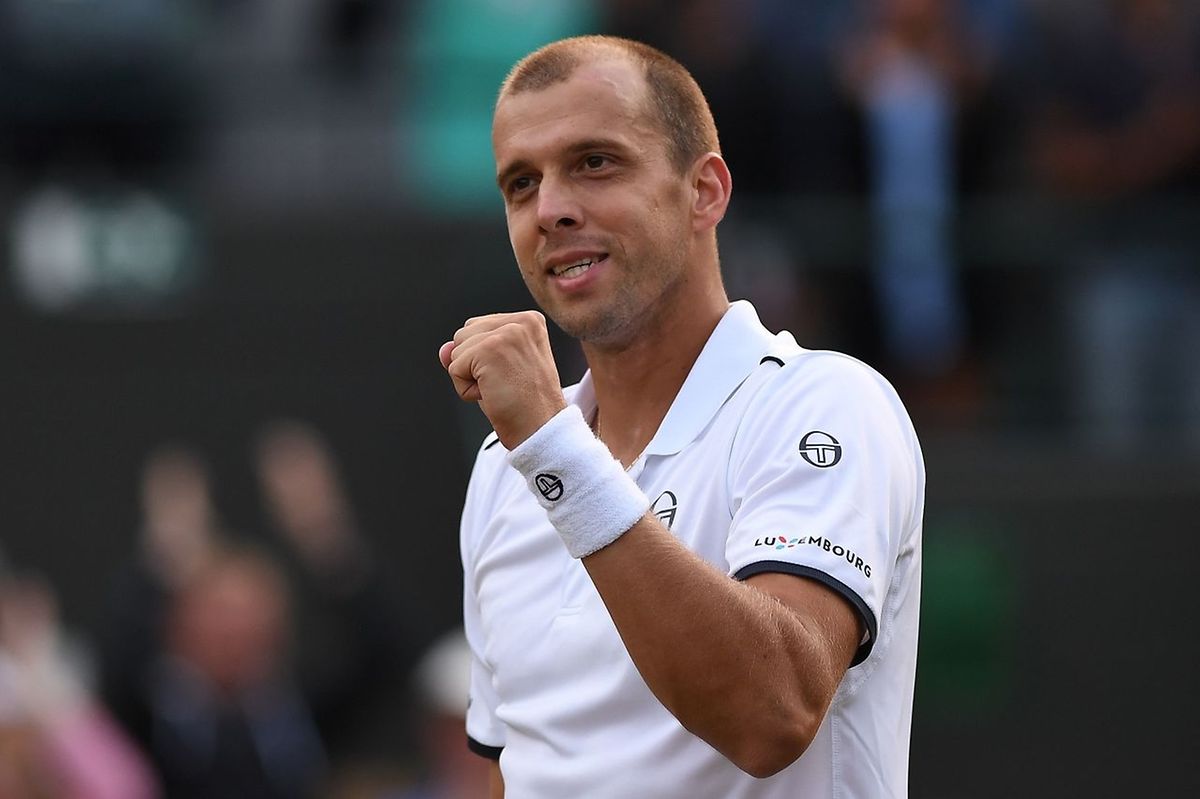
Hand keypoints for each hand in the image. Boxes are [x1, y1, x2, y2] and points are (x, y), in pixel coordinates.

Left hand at [439, 311, 566, 448]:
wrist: (542, 430)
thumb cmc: (525, 406)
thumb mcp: (499, 370)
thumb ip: (471, 351)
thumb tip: (444, 349)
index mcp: (529, 321)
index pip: (480, 327)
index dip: (484, 359)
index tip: (513, 376)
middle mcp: (521, 322)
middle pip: (464, 334)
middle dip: (474, 365)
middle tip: (506, 384)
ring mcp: (506, 334)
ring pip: (457, 350)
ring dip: (470, 377)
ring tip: (500, 389)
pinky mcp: (488, 350)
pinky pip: (454, 368)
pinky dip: (466, 390)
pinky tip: (493, 395)